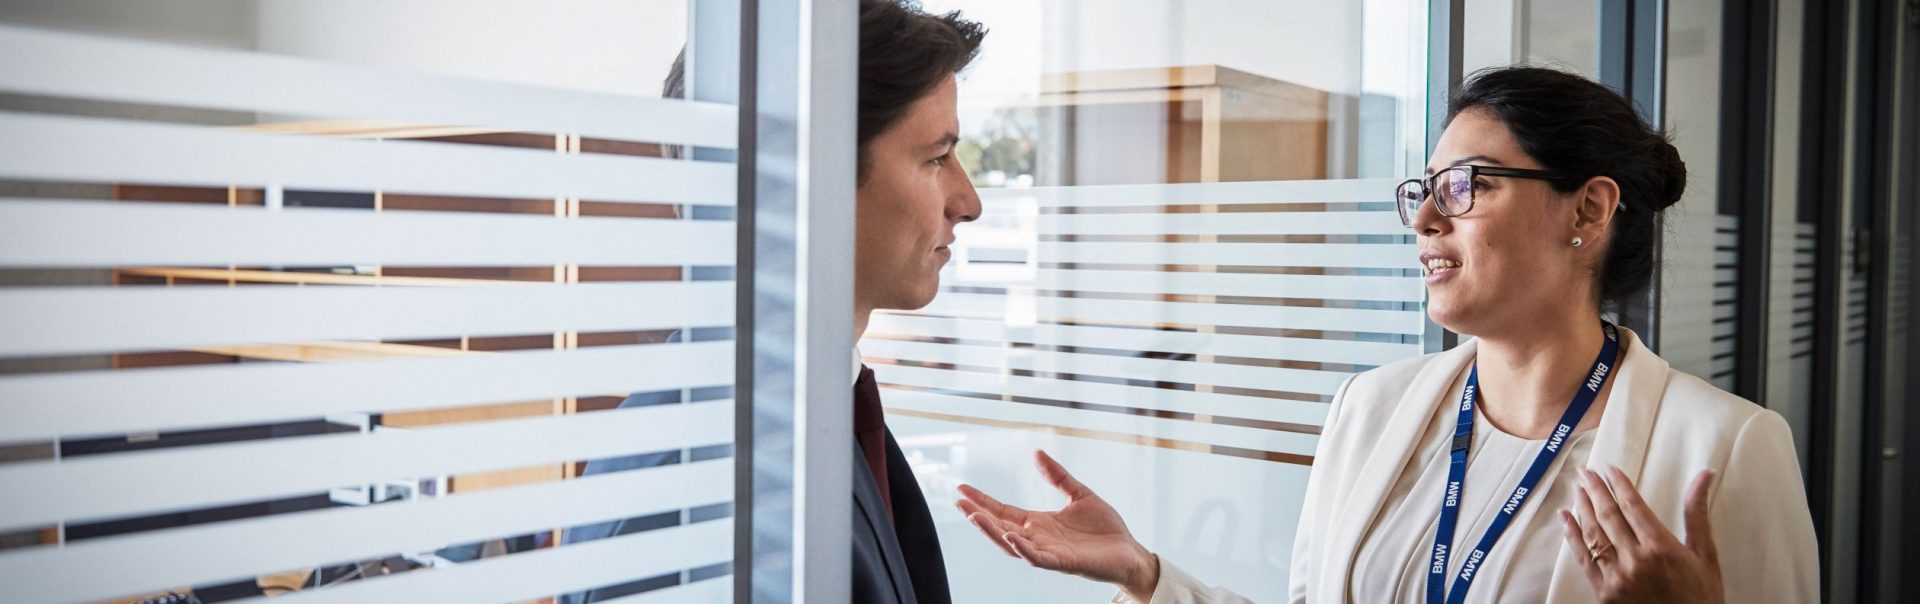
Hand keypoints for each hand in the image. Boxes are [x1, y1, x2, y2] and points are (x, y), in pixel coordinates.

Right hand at [955, 450, 1160, 600]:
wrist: (1130, 551)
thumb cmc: (1105, 529)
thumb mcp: (1079, 494)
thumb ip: (1057, 476)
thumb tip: (1036, 453)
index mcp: (1039, 523)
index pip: (1003, 511)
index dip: (983, 500)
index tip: (962, 489)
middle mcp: (1038, 539)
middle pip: (1000, 527)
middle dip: (979, 516)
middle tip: (959, 503)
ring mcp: (1049, 552)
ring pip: (1012, 545)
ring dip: (992, 532)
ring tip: (974, 517)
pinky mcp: (1064, 563)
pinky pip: (1037, 558)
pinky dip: (1022, 548)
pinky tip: (1009, 536)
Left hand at [1560, 467, 1722, 603]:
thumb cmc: (1701, 597)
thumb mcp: (1705, 556)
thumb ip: (1697, 514)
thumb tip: (1704, 474)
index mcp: (1660, 547)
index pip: (1632, 505)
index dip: (1619, 484)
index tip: (1610, 469)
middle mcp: (1635, 560)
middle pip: (1608, 515)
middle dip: (1595, 490)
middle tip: (1585, 471)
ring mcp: (1616, 577)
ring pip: (1593, 533)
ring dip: (1582, 508)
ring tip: (1577, 489)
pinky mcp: (1603, 592)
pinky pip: (1583, 557)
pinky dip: (1572, 534)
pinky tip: (1566, 518)